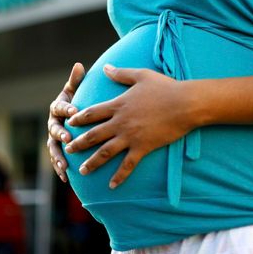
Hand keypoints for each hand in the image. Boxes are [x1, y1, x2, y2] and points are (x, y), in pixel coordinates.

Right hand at [47, 62, 85, 182]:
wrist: (72, 117)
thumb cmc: (76, 101)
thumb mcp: (76, 90)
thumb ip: (76, 81)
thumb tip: (79, 65)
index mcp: (57, 107)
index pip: (60, 107)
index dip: (66, 108)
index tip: (74, 110)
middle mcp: (52, 122)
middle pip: (53, 128)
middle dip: (60, 134)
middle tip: (68, 138)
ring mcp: (52, 137)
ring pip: (53, 148)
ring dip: (57, 156)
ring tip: (64, 165)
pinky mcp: (56, 150)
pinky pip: (56, 160)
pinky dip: (59, 168)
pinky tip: (65, 178)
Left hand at [65, 64, 201, 188]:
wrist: (184, 103)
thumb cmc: (165, 87)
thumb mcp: (140, 75)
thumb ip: (120, 73)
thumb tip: (105, 67)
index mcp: (118, 105)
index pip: (92, 113)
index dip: (79, 118)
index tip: (69, 123)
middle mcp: (120, 122)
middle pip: (93, 135)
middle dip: (79, 143)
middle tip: (67, 150)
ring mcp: (130, 136)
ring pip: (105, 152)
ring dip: (93, 162)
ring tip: (82, 171)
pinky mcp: (142, 147)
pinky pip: (128, 165)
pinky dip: (119, 176)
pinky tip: (112, 186)